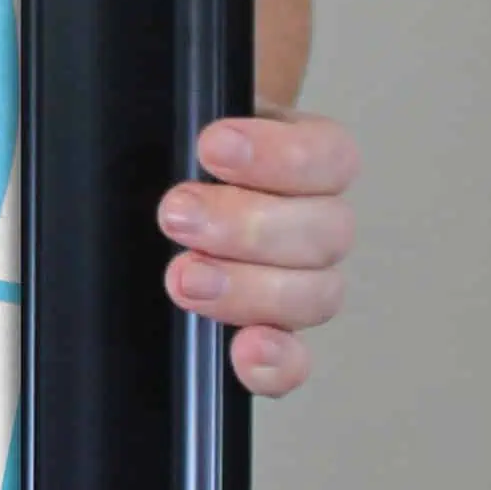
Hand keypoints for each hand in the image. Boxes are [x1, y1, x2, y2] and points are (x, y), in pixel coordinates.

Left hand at [157, 100, 358, 396]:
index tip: (212, 145)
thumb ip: (185, 129)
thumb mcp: (184, 126)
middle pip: (324, 231)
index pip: (327, 156)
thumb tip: (163, 130)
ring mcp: (300, 280)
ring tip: (185, 277)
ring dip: (249, 289)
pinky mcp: (273, 331)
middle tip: (178, 215)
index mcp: (304, 160)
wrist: (167, 188)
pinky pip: (294, 359)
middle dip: (246, 225)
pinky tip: (246, 352)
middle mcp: (313, 221)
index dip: (279, 154)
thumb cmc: (181, 157)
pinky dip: (276, 363)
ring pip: (315, 293)